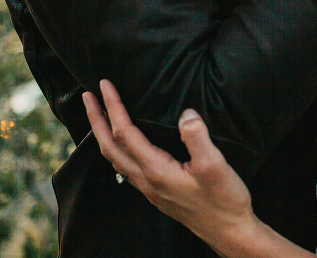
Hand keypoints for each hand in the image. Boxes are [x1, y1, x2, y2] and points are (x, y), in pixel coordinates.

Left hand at [83, 80, 257, 253]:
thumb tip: (185, 113)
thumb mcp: (215, 166)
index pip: (124, 133)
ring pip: (114, 158)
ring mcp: (150, 188)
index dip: (113, 107)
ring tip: (99, 116)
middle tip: (86, 96)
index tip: (104, 85)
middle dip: (96, 119)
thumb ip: (198, 138)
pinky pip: (126, 166)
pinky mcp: (157, 192)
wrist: (229, 231)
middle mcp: (146, 180)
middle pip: (109, 147)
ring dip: (102, 134)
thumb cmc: (224, 200)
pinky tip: (123, 144)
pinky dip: (116, 149)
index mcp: (156, 170)